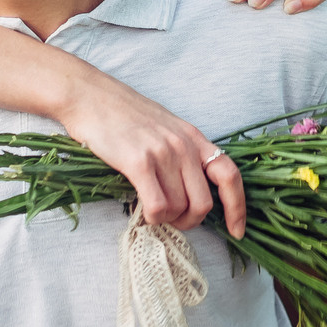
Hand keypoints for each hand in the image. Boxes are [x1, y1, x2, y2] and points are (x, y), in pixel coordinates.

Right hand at [55, 74, 245, 237]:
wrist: (89, 95)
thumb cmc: (122, 114)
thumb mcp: (164, 127)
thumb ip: (182, 153)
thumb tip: (189, 192)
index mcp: (193, 137)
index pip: (229, 175)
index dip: (237, 208)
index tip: (236, 231)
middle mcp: (183, 145)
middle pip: (203, 203)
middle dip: (190, 221)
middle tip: (173, 220)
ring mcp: (162, 153)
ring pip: (178, 208)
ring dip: (166, 218)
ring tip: (151, 209)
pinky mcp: (138, 162)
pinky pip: (157, 206)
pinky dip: (152, 217)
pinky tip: (143, 210)